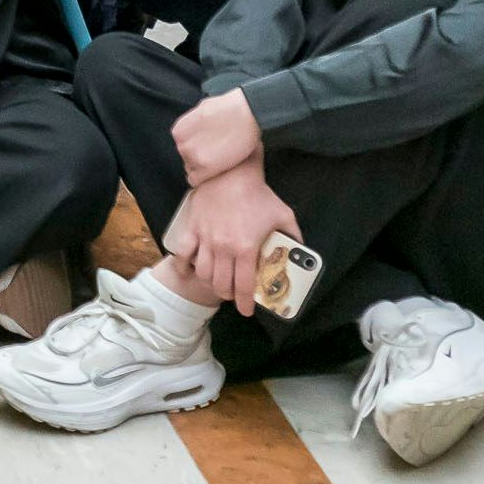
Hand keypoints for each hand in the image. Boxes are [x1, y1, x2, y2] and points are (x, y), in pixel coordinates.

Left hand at [173, 89, 262, 186]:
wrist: (246, 113)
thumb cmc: (230, 108)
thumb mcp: (202, 110)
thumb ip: (195, 123)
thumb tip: (198, 126)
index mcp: (179, 131)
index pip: (184, 146)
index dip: (198, 149)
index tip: (210, 149)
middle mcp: (181, 143)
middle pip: (187, 159)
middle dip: (201, 159)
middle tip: (218, 156)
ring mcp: (191, 155)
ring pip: (192, 169)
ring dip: (205, 168)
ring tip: (222, 162)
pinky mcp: (204, 166)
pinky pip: (196, 180)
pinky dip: (205, 178)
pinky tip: (218, 172)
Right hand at [173, 158, 299, 316]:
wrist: (230, 172)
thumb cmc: (258, 194)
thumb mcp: (284, 215)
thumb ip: (294, 237)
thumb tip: (301, 252)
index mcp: (246, 249)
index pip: (245, 286)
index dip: (246, 303)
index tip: (247, 311)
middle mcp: (223, 248)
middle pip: (222, 284)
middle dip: (228, 295)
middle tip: (233, 295)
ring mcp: (205, 239)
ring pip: (203, 273)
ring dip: (210, 283)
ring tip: (217, 283)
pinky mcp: (191, 229)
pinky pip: (182, 253)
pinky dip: (184, 266)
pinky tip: (189, 271)